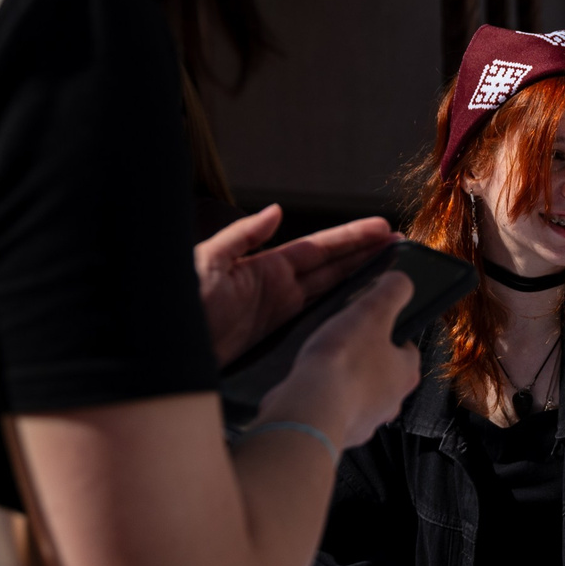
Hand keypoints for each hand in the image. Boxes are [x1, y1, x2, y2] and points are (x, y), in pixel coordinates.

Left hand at [193, 205, 398, 363]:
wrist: (163, 354)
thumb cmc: (176, 305)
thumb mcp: (206, 261)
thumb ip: (242, 236)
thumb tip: (276, 212)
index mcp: (265, 268)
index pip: (319, 249)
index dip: (352, 239)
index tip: (383, 230)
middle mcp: (276, 292)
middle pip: (332, 272)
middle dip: (366, 259)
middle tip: (401, 251)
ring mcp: (278, 320)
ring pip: (329, 299)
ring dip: (359, 288)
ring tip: (392, 279)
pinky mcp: (275, 346)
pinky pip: (314, 330)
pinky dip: (336, 324)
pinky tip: (358, 322)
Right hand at [260, 272, 420, 450]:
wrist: (309, 412)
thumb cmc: (343, 365)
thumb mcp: (372, 312)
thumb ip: (391, 292)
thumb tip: (403, 282)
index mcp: (406, 373)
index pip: (407, 348)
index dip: (389, 332)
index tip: (372, 323)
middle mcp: (391, 402)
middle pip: (382, 372)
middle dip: (364, 358)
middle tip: (344, 341)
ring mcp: (365, 421)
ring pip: (358, 394)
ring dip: (344, 380)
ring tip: (323, 364)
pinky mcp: (338, 432)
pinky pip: (334, 410)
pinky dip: (324, 399)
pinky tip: (309, 386)